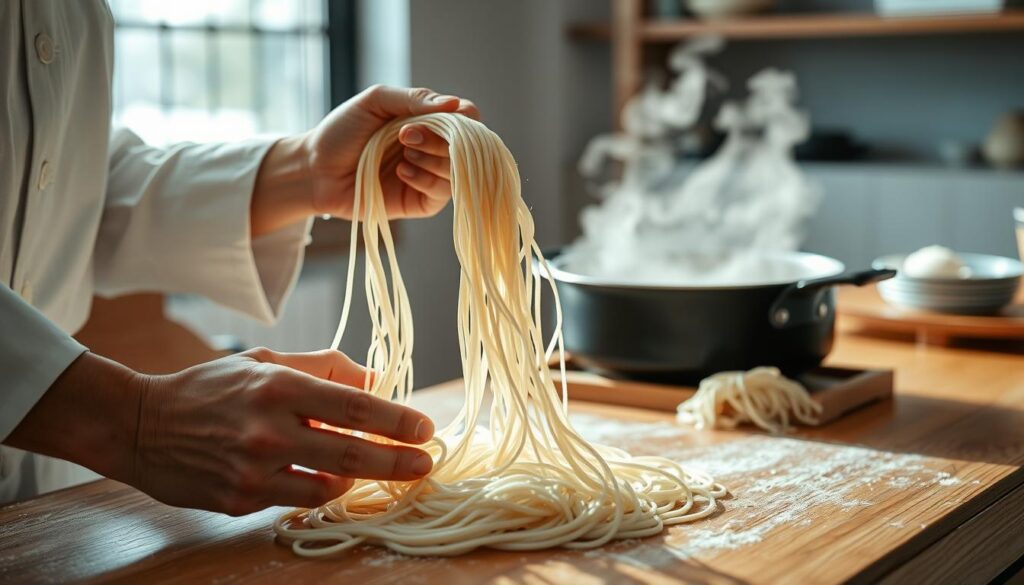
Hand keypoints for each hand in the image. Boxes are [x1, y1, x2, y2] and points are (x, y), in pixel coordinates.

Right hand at [134, 347, 434, 514]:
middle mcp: (269, 430)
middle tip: (423, 462)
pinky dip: (321, 488)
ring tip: (371, 466)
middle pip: (352, 451)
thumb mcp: (265, 360)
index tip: (423, 427)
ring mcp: (255, 470)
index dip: (396, 420)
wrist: (142, 426)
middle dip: (397, 460)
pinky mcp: (242, 500)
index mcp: (278, 386)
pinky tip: (326, 475)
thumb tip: (375, 377)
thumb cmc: (210, 387)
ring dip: (358, 476)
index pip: (354, 406)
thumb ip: (323, 367)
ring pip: (331, 484)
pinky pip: (300, 500)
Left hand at [250, 85, 478, 236]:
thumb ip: (415, 98)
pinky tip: (401, 173)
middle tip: (404, 136)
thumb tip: (457, 104)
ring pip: (457, 171)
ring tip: (402, 154)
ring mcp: (430, 176)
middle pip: (467, 146)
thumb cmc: (342, 131)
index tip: (441, 116)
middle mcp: (435, 148)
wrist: (314, 169)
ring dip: (432, 158)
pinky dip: (424, 180)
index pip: (469, 117)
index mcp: (429, 121)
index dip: (464, 118)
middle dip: (438, 139)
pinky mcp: (420, 203)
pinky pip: (441, 194)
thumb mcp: (376, 101)